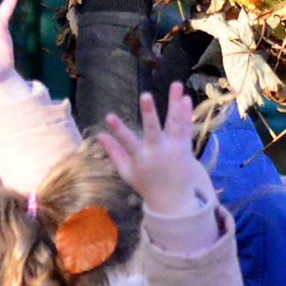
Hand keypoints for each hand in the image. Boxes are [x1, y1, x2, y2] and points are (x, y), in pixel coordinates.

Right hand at [96, 84, 205, 211]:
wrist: (174, 201)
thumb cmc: (146, 185)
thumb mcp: (126, 172)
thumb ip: (114, 152)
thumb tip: (99, 134)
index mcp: (141, 159)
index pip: (127, 142)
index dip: (118, 130)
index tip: (108, 116)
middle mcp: (158, 152)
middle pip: (153, 130)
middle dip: (149, 113)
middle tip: (145, 95)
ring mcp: (174, 149)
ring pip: (174, 124)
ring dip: (174, 103)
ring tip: (176, 84)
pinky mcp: (186, 148)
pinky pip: (186, 128)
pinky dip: (186, 113)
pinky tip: (185, 98)